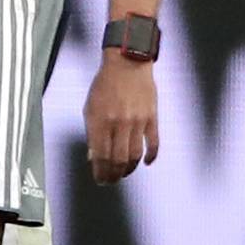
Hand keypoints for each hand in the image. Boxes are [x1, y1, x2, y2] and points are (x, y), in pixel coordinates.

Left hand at [83, 54, 158, 184]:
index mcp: (99, 121)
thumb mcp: (90, 107)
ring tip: (124, 173)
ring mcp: (137, 121)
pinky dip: (151, 157)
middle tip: (111, 180)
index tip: (100, 179)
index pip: (100, 156)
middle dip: (113, 175)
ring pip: (135, 156)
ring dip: (129, 169)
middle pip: (117, 160)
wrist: (128, 63)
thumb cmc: (105, 85)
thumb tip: (93, 157)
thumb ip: (91, 133)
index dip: (100, 172)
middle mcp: (118, 123)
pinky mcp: (152, 117)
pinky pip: (154, 143)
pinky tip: (147, 163)